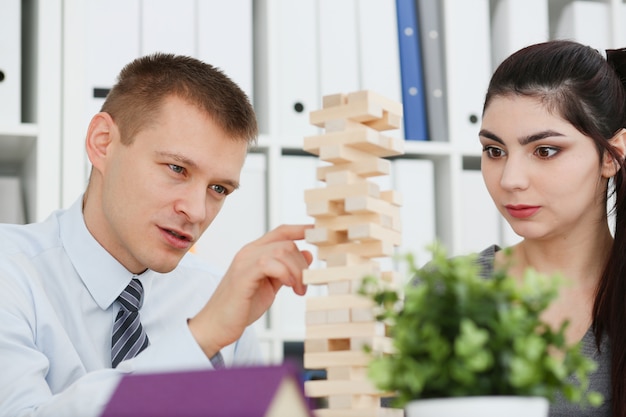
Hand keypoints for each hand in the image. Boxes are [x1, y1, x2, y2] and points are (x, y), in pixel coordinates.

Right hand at [188, 224, 313, 357]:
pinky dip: (285, 273)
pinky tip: (289, 286)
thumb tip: (308, 254)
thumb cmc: (241, 307)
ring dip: (297, 272)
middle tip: (304, 286)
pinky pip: (269, 263)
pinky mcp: (242, 275)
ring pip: (282, 251)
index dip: (301, 230)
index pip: (281, 232)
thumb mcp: (270, 286)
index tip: (318, 233)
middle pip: (286, 243)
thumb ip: (286, 270)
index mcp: (255, 252)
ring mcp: (244, 262)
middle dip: (302, 264)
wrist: (216, 326)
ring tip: (298, 290)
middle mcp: (248, 252)